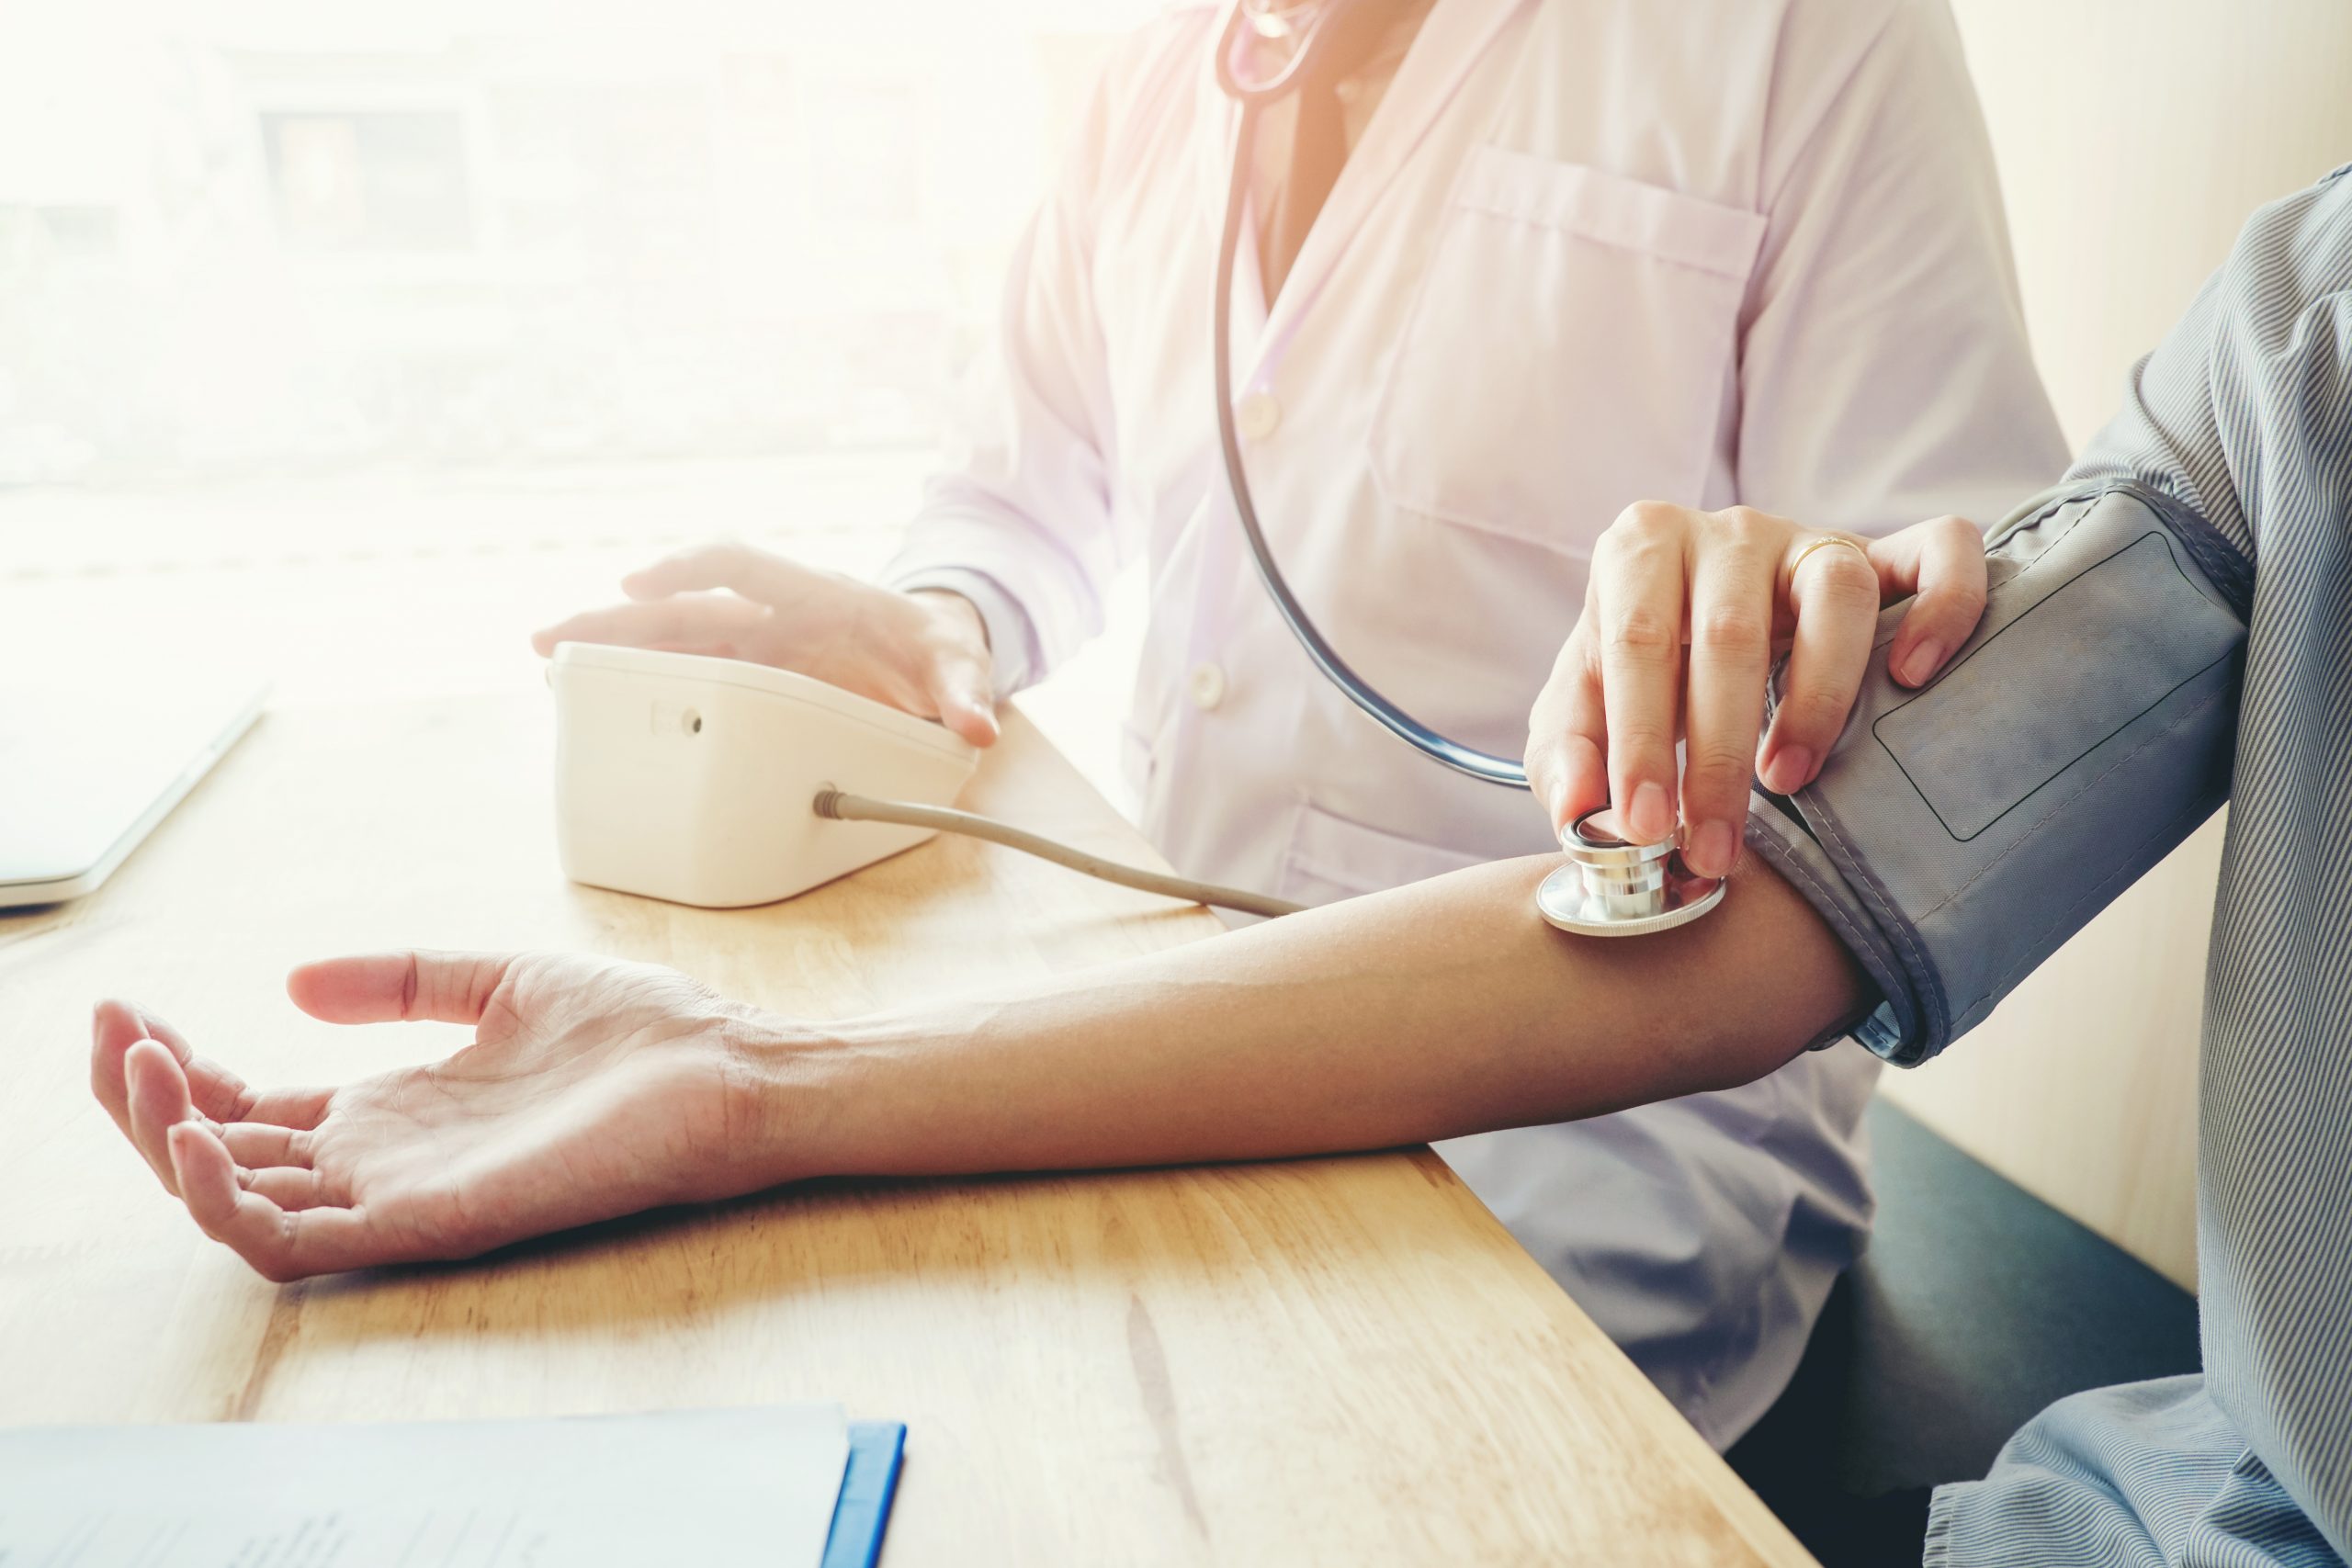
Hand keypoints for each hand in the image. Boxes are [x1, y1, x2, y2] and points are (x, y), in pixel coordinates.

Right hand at [89, 952, 803, 1280]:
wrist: (732, 1067)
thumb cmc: (642, 1035)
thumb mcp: (502, 982)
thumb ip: (403, 979)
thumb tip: (295, 977)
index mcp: (393, 1111)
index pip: (249, 1107)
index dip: (179, 1068)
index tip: (134, 1012)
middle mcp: (383, 1162)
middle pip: (225, 1154)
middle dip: (147, 1101)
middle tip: (112, 1033)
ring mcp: (404, 1197)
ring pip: (241, 1207)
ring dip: (172, 1147)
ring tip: (144, 1073)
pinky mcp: (437, 1222)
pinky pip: (304, 1245)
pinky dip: (235, 1203)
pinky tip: (203, 1142)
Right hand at [533, 542, 1000, 745]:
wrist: (930, 655)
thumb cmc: (936, 650)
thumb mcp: (959, 665)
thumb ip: (965, 693)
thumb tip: (978, 729)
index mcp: (816, 595)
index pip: (743, 564)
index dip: (690, 568)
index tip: (640, 582)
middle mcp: (772, 616)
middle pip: (684, 608)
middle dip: (618, 620)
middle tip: (553, 638)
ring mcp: (753, 649)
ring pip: (670, 643)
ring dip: (612, 650)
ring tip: (550, 666)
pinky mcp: (746, 681)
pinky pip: (685, 678)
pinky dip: (641, 686)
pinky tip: (592, 701)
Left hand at [1525, 505, 1987, 878]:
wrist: (1705, 630)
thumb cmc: (1642, 678)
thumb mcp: (1584, 710)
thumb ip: (1567, 755)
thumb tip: (1579, 809)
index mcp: (1639, 549)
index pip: (1637, 643)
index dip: (1637, 741)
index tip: (1645, 828)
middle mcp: (1727, 529)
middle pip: (1729, 634)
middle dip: (1718, 758)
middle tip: (1715, 849)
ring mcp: (1812, 536)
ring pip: (1837, 595)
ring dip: (1817, 699)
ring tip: (1790, 780)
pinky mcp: (1887, 552)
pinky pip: (1940, 553)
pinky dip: (1942, 608)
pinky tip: (1916, 678)